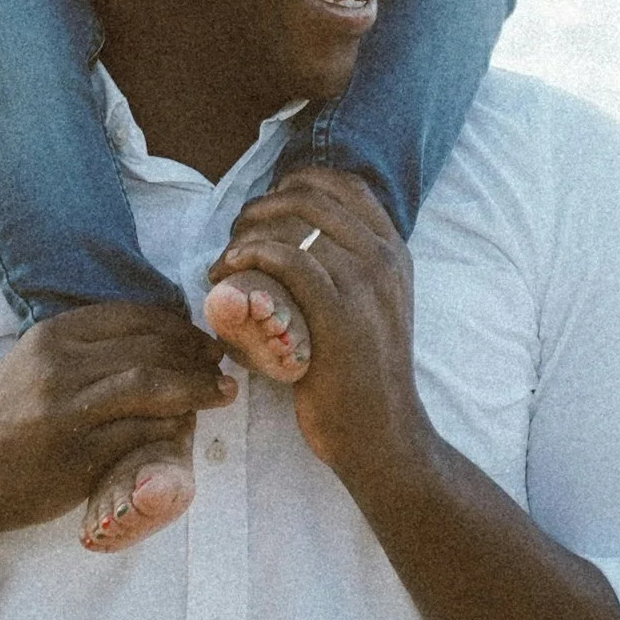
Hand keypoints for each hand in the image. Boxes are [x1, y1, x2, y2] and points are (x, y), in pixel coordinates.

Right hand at [0, 302, 233, 538]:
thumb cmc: (6, 421)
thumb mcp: (33, 364)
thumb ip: (85, 346)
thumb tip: (160, 334)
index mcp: (50, 337)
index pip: (132, 317)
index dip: (178, 326)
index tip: (202, 340)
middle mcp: (58, 367)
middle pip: (149, 349)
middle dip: (195, 356)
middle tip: (221, 366)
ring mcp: (67, 412)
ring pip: (151, 387)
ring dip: (196, 388)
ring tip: (221, 393)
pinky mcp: (78, 456)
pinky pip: (141, 434)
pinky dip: (172, 427)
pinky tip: (186, 427)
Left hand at [208, 168, 420, 490]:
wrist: (382, 435)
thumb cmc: (360, 374)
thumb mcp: (370, 307)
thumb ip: (347, 268)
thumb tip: (292, 233)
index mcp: (394, 251)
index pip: (345, 183)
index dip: (297, 183)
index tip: (265, 210)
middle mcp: (385, 259)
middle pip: (311, 197)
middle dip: (260, 209)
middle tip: (233, 240)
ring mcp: (367, 286)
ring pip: (295, 225)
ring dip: (246, 234)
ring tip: (225, 262)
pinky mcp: (341, 317)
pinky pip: (290, 261)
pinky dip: (251, 256)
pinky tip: (229, 272)